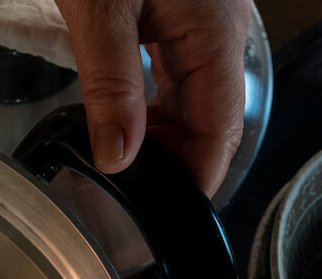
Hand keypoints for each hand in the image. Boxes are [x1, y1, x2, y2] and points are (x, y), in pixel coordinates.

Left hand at [55, 0, 250, 196]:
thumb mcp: (101, 10)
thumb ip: (111, 83)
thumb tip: (116, 157)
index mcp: (216, 34)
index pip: (221, 129)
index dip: (195, 180)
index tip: (163, 216)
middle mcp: (219, 33)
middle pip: (207, 120)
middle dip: (170, 165)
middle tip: (121, 196)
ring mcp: (202, 25)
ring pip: (189, 101)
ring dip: (157, 138)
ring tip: (113, 167)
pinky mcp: (178, 18)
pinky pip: (174, 76)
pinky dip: (149, 108)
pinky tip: (119, 124)